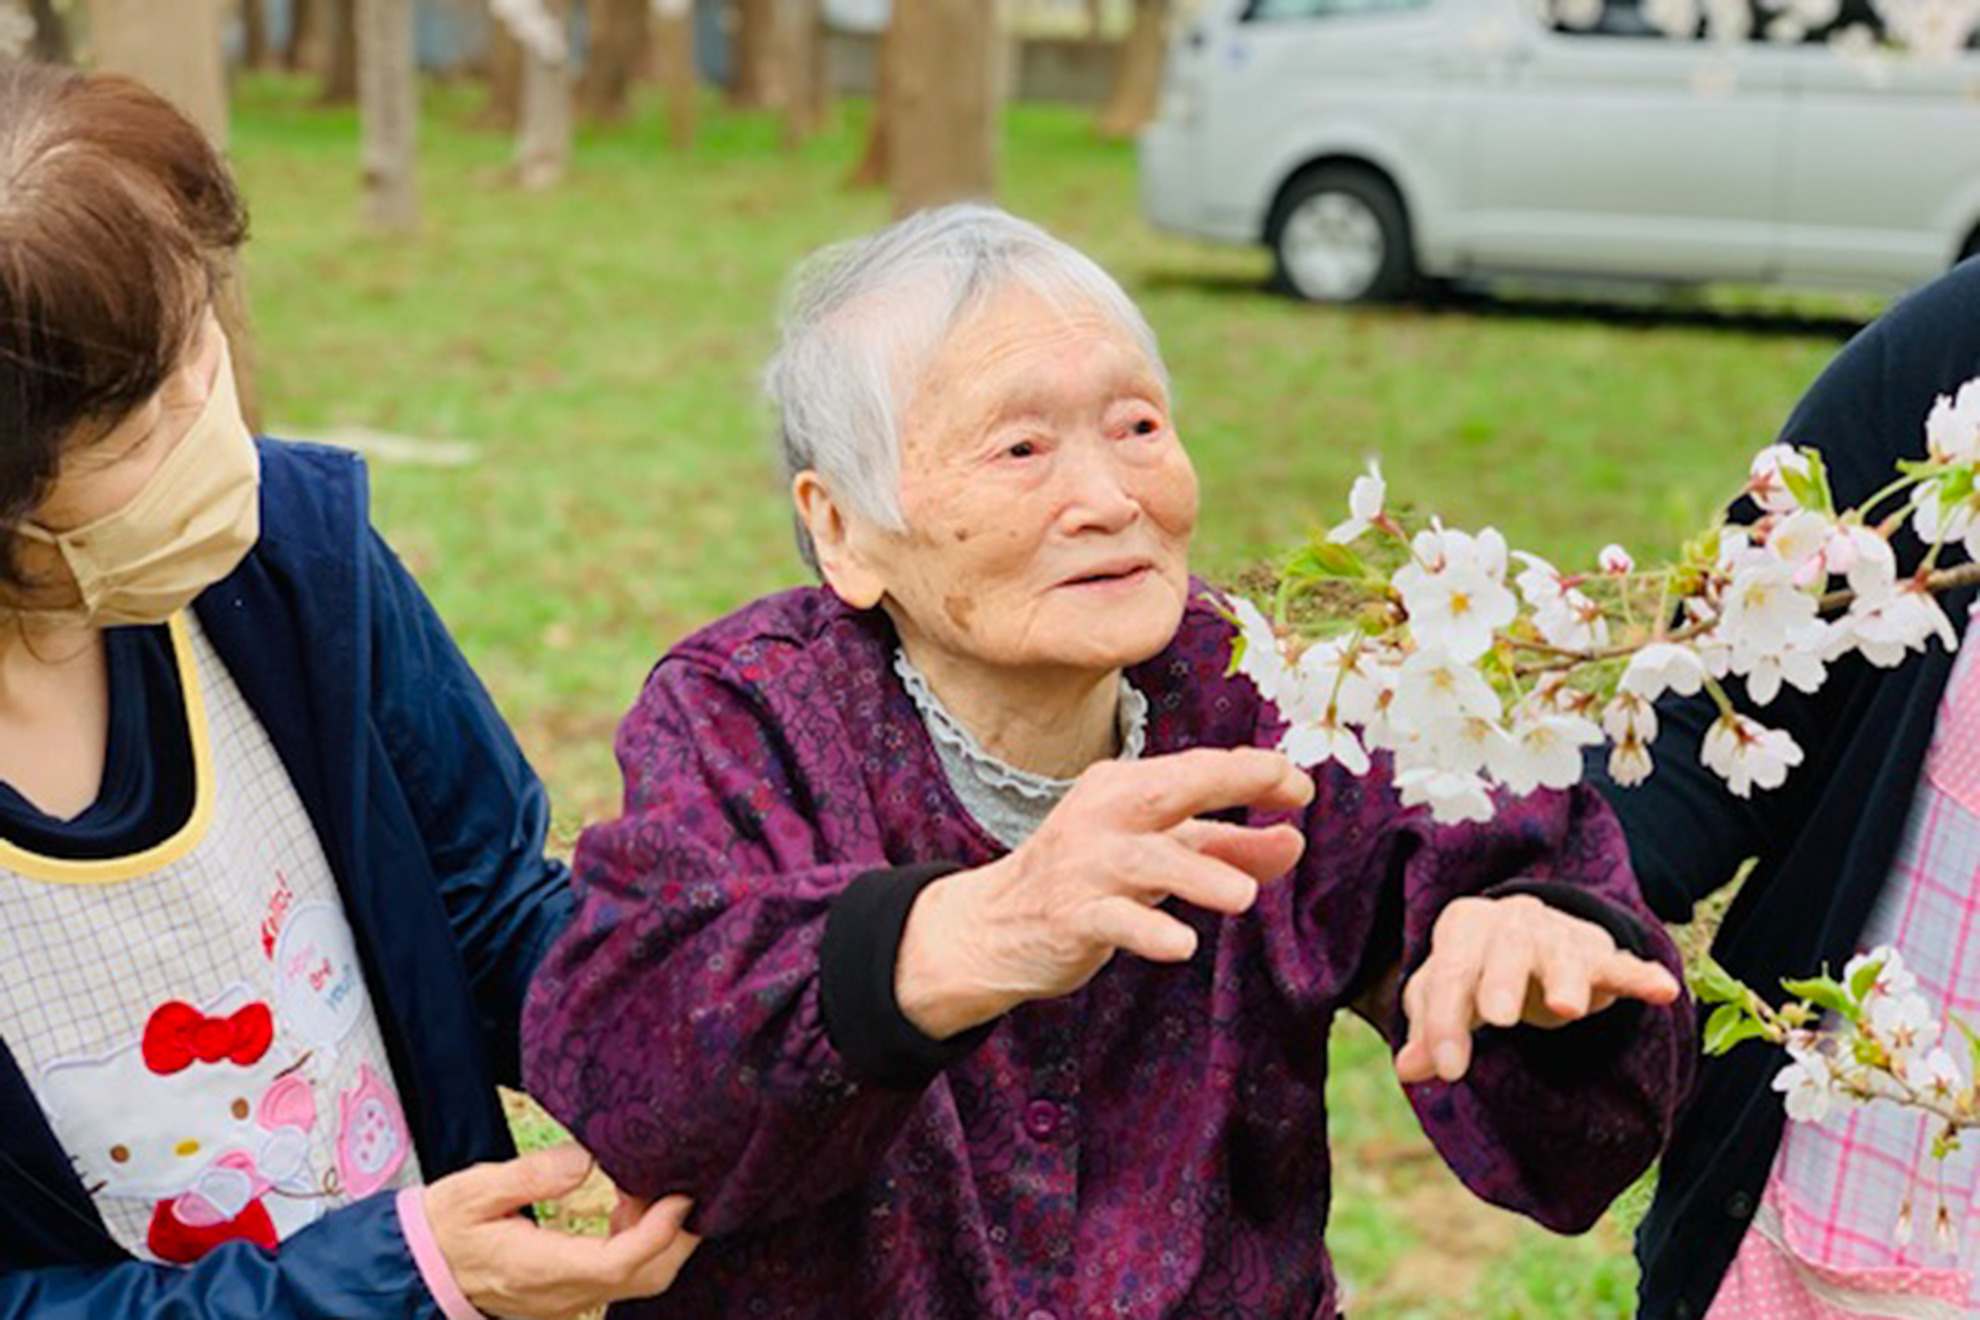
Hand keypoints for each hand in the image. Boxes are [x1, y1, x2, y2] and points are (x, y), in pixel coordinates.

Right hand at [424, 1143, 700, 1319]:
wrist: (419, 1267)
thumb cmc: (446, 1225)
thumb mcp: (475, 1190)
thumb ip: (531, 1175)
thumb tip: (584, 1159)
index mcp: (538, 1267)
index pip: (617, 1263)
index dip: (659, 1232)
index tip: (679, 1195)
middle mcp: (561, 1293)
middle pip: (644, 1278)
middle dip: (677, 1236)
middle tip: (677, 1184)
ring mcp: (566, 1300)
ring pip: (637, 1282)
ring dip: (659, 1238)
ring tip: (645, 1187)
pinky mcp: (568, 1296)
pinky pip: (618, 1279)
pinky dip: (638, 1245)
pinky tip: (625, 1207)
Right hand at [897, 747, 1313, 1038]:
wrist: (995, 926)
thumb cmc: (1088, 878)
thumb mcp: (1159, 854)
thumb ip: (1227, 847)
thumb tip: (1295, 841)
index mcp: (1125, 789)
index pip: (1196, 768)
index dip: (1253, 771)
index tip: (1301, 787)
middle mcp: (1103, 816)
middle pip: (1171, 789)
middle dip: (1230, 782)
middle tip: (1287, 791)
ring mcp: (1084, 865)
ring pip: (1148, 860)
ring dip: (1199, 872)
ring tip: (1244, 896)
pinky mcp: (1071, 915)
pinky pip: (1114, 920)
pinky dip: (1149, 930)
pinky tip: (1182, 944)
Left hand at [1394, 894, 1681, 1084]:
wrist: (1524, 935)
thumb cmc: (1476, 971)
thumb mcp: (1446, 996)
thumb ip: (1430, 1030)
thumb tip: (1410, 1068)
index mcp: (1465, 927)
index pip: (1449, 974)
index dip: (1445, 1022)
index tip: (1447, 1071)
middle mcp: (1512, 922)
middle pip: (1505, 950)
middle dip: (1501, 982)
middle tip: (1498, 1019)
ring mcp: (1559, 934)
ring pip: (1563, 953)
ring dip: (1566, 980)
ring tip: (1568, 1009)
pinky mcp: (1600, 955)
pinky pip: (1622, 965)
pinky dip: (1641, 977)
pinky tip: (1663, 990)